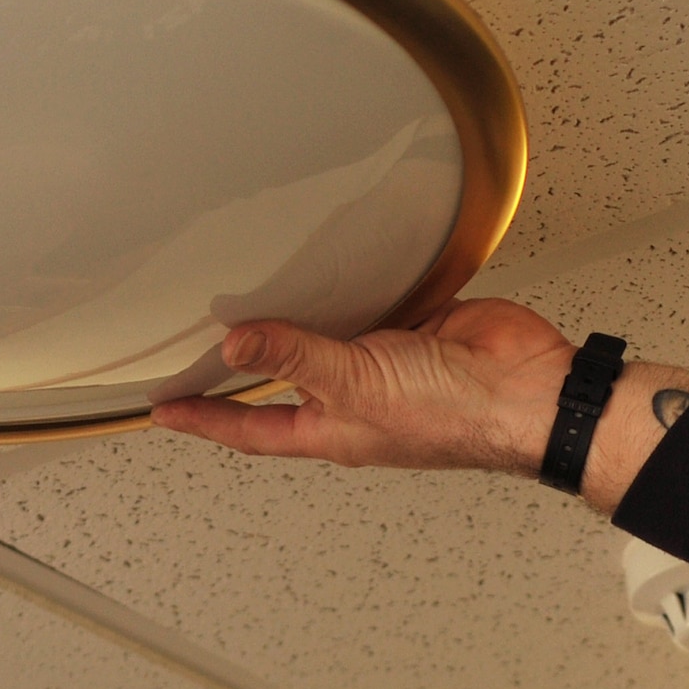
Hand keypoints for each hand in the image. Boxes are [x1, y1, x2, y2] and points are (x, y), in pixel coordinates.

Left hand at [148, 297, 573, 474]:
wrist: (525, 391)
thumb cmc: (452, 414)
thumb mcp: (355, 383)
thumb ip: (295, 355)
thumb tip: (235, 342)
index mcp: (328, 427)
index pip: (247, 428)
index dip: (203, 418)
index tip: (162, 411)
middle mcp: (350, 399)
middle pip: (281, 382)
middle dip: (240, 367)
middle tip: (192, 345)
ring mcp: (381, 362)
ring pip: (323, 337)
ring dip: (295, 316)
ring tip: (248, 288)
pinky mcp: (413, 325)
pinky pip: (368, 303)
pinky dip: (347, 283)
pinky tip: (328, 261)